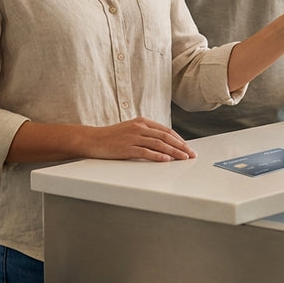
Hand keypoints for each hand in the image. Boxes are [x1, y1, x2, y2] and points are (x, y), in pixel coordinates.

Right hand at [82, 117, 196, 161]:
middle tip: (191, 154)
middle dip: (181, 146)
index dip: (179, 139)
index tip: (188, 147)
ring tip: (183, 158)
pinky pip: (146, 152)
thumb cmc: (111, 137)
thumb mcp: (131, 130)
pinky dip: (158, 156)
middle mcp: (139, 128)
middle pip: (166, 137)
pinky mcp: (127, 148)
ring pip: (159, 144)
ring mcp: (133, 137)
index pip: (166, 130)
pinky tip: (166, 160)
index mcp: (142, 122)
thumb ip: (146, 134)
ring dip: (174, 152)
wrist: (92, 139)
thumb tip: (163, 143)